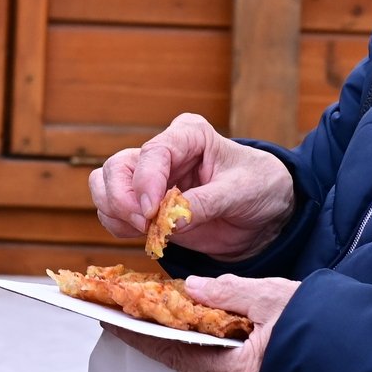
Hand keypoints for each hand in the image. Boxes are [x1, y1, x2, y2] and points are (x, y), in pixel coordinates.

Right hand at [89, 112, 295, 260]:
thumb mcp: (241, 192)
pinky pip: (113, 212)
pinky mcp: (144, 205)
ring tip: (146, 231)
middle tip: (144, 224)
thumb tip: (171, 222)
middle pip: (117, 167)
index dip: (146, 180)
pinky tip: (147, 236)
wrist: (265, 214)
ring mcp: (149, 179)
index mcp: (188, 135)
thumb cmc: (258, 187)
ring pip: (105, 186)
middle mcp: (162, 153)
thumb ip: (206, 203)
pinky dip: (119, 226)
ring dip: (116, 212)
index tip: (150, 211)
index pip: (153, 151)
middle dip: (122, 198)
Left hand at [104, 274, 299, 371]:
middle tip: (124, 318)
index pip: (169, 351)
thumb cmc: (329, 334)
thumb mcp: (278, 299)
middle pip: (176, 367)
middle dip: (148, 343)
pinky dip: (196, 355)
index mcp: (233, 371)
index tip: (109, 318)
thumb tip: (193, 286)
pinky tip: (194, 335)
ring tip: (153, 323)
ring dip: (172, 349)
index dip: (136, 333)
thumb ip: (232, 292)